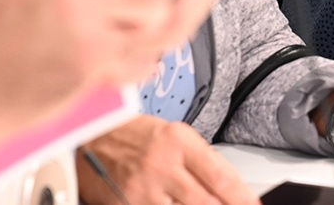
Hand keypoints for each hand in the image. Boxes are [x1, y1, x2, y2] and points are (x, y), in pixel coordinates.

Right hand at [78, 116, 257, 204]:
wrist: (91, 136)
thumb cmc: (134, 134)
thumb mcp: (175, 135)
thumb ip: (202, 161)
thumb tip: (230, 188)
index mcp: (179, 141)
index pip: (221, 177)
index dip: (243, 198)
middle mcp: (162, 165)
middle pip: (207, 202)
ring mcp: (144, 190)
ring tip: (201, 203)